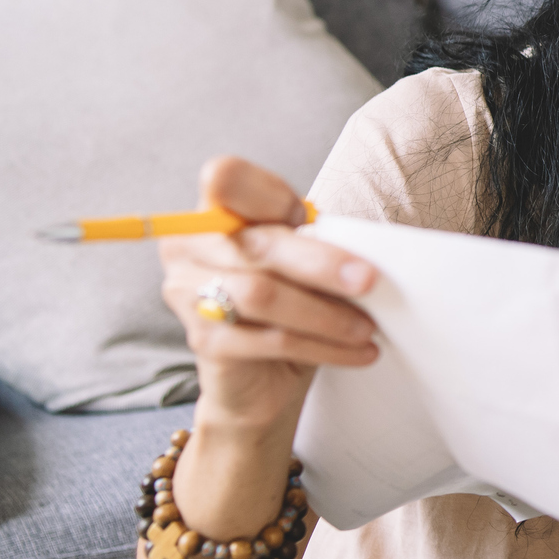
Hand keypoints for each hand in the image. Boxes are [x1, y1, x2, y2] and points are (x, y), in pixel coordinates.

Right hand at [157, 158, 381, 543]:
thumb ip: (311, 243)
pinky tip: (358, 352)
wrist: (263, 381)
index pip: (225, 177)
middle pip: (258, 245)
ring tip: (367, 327)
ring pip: (263, 294)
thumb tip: (361, 254)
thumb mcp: (301, 264)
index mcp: (213, 213)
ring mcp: (187, 295)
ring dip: (326, 313)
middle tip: (370, 280)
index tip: (310, 216)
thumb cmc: (288, 307)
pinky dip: (324, 347)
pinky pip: (272, 340)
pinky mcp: (204, 342)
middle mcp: (189, 248)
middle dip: (322, 263)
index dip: (268, 192)